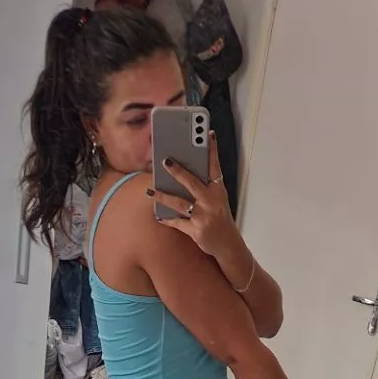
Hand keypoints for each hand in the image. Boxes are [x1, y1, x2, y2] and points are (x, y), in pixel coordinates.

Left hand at [150, 132, 237, 257]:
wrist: (227, 244)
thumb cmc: (218, 217)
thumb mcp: (217, 199)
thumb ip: (204, 186)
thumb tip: (181, 172)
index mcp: (218, 191)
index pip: (215, 167)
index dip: (212, 151)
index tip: (209, 134)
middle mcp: (212, 202)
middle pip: (193, 183)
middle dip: (179, 172)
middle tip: (165, 160)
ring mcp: (204, 217)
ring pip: (180, 203)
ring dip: (163, 196)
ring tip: (150, 190)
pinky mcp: (196, 230)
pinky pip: (177, 223)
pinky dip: (167, 219)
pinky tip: (158, 215)